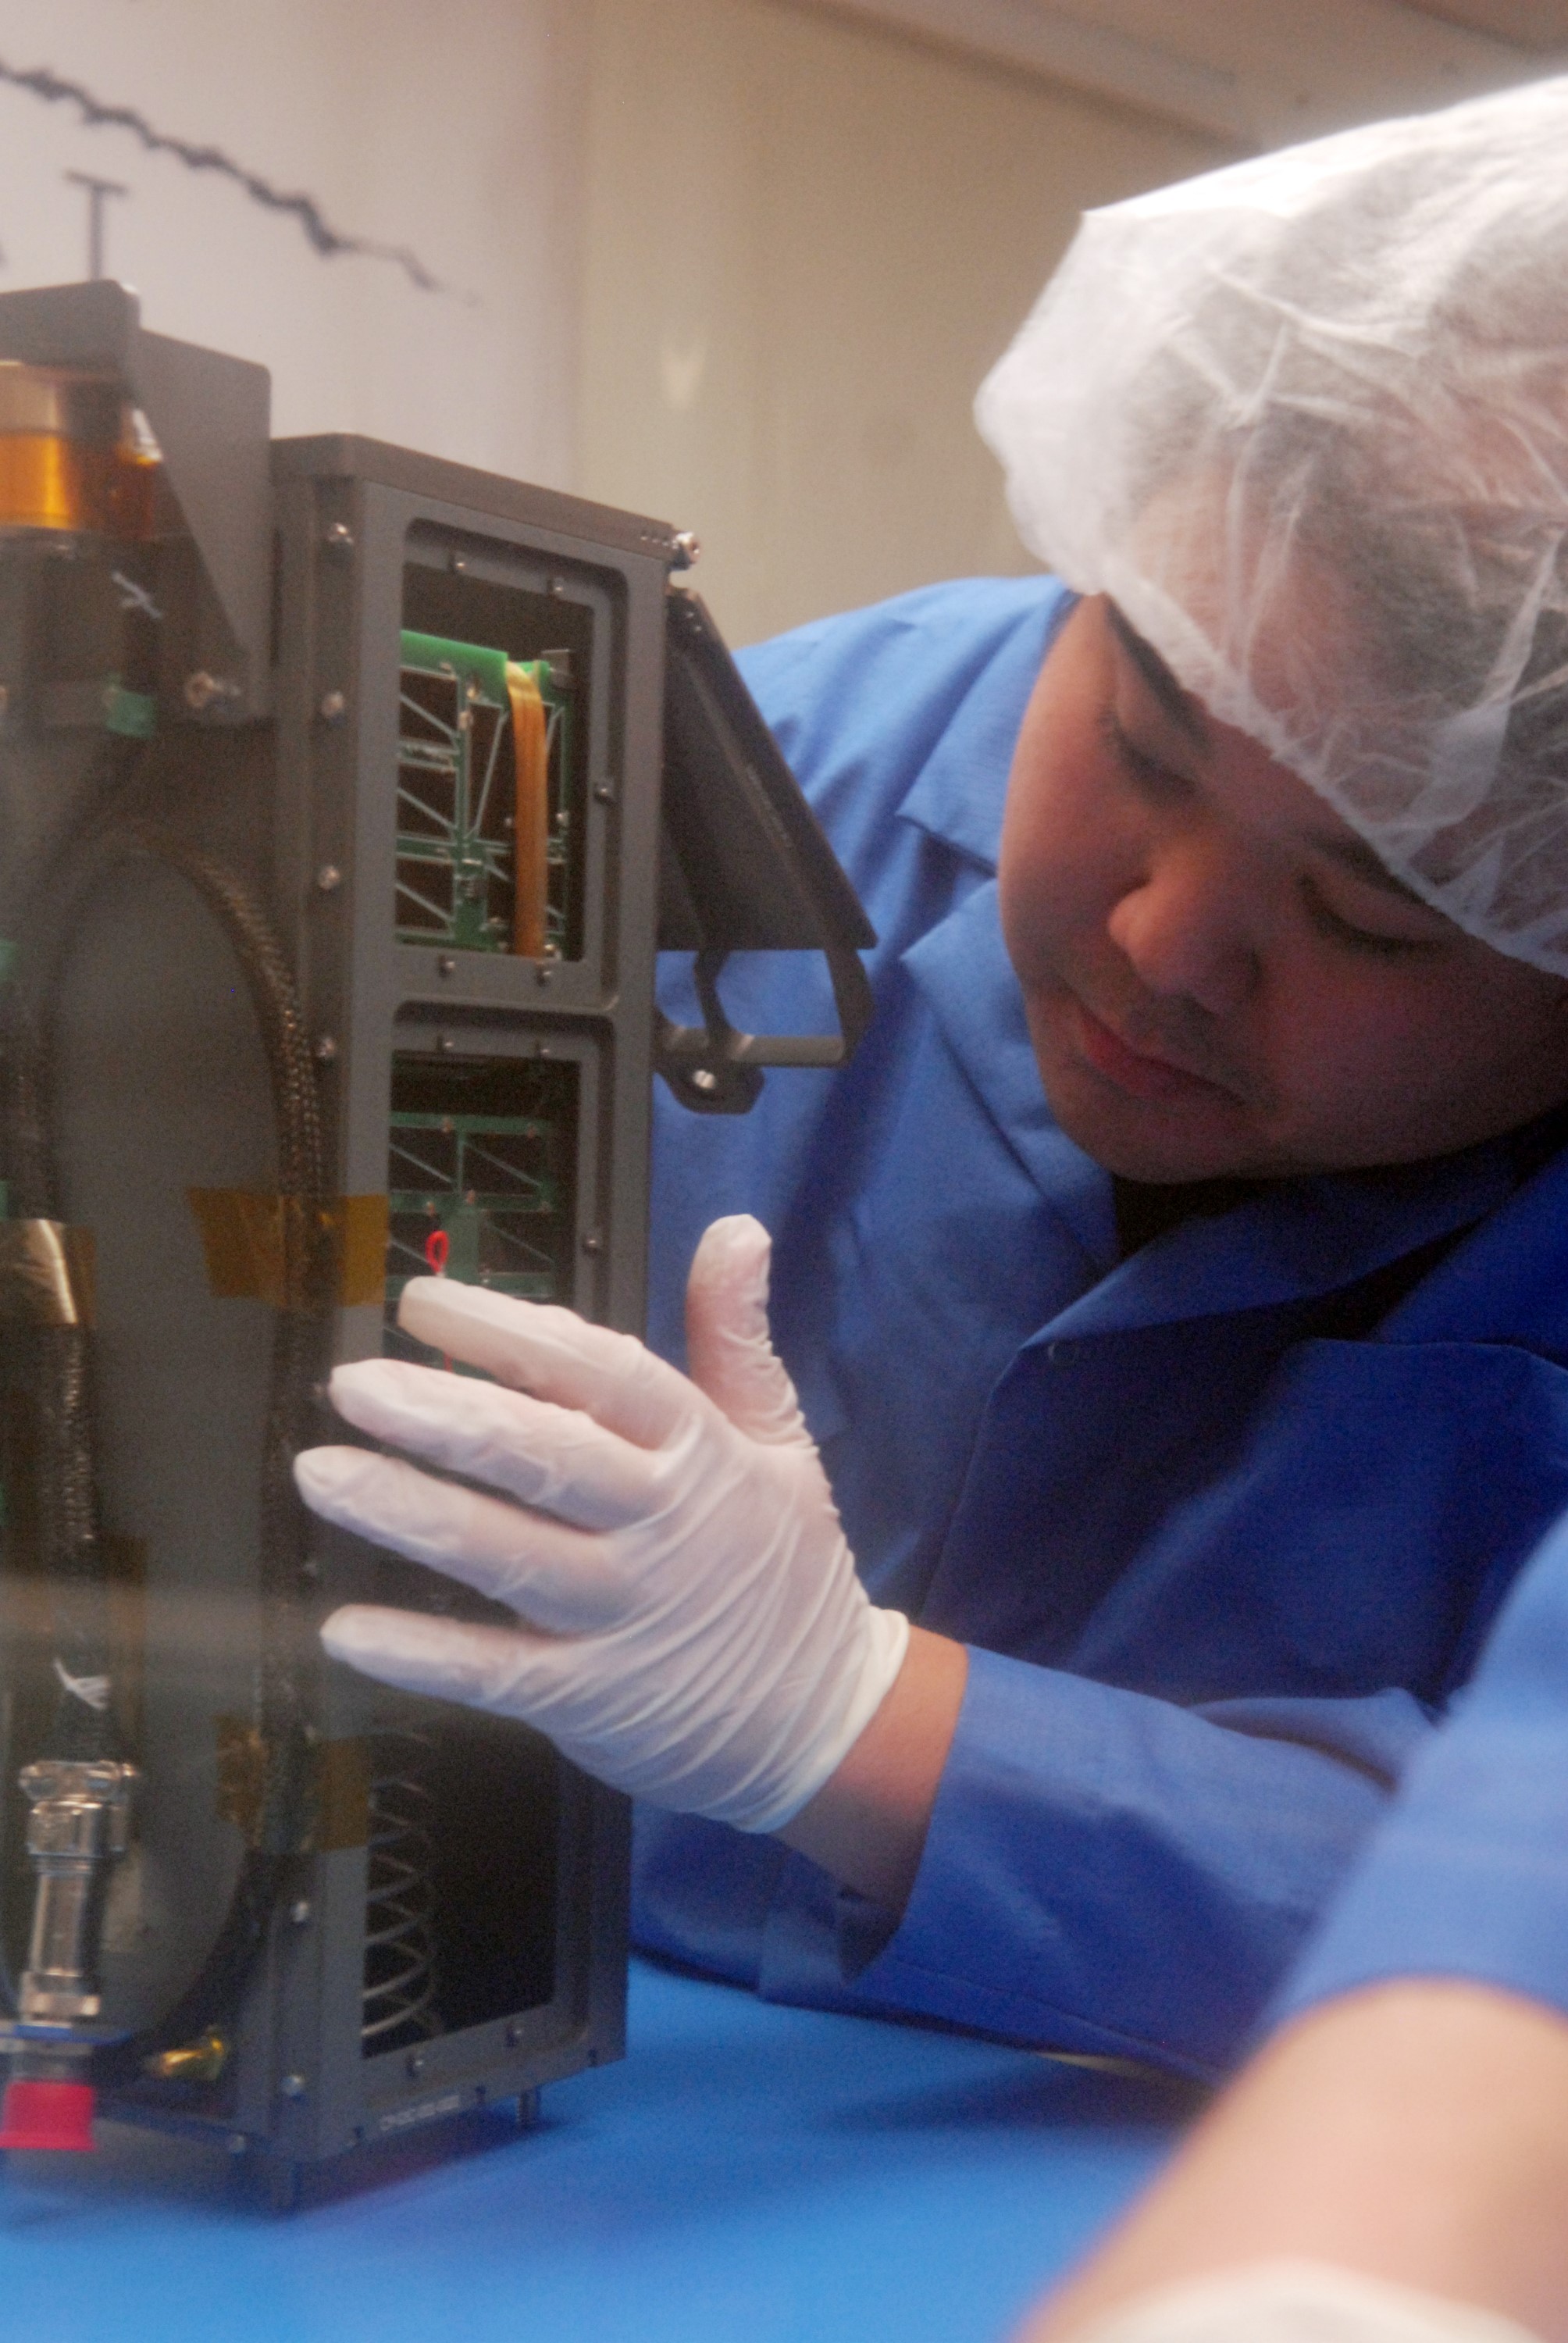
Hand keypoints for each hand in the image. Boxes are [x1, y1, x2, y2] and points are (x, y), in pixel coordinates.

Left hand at [292, 1215, 908, 1831]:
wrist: (824, 1720)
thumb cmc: (782, 1565)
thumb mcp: (777, 1440)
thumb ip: (736, 1336)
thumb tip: (737, 1228)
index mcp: (696, 1451)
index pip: (600, 1374)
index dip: (511, 1335)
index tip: (423, 1303)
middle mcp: (654, 1526)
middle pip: (543, 1456)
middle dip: (444, 1415)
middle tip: (351, 1383)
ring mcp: (619, 1614)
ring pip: (503, 1554)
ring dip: (408, 1513)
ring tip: (322, 1474)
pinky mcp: (587, 1697)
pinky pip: (493, 1672)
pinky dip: (421, 1654)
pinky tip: (345, 1629)